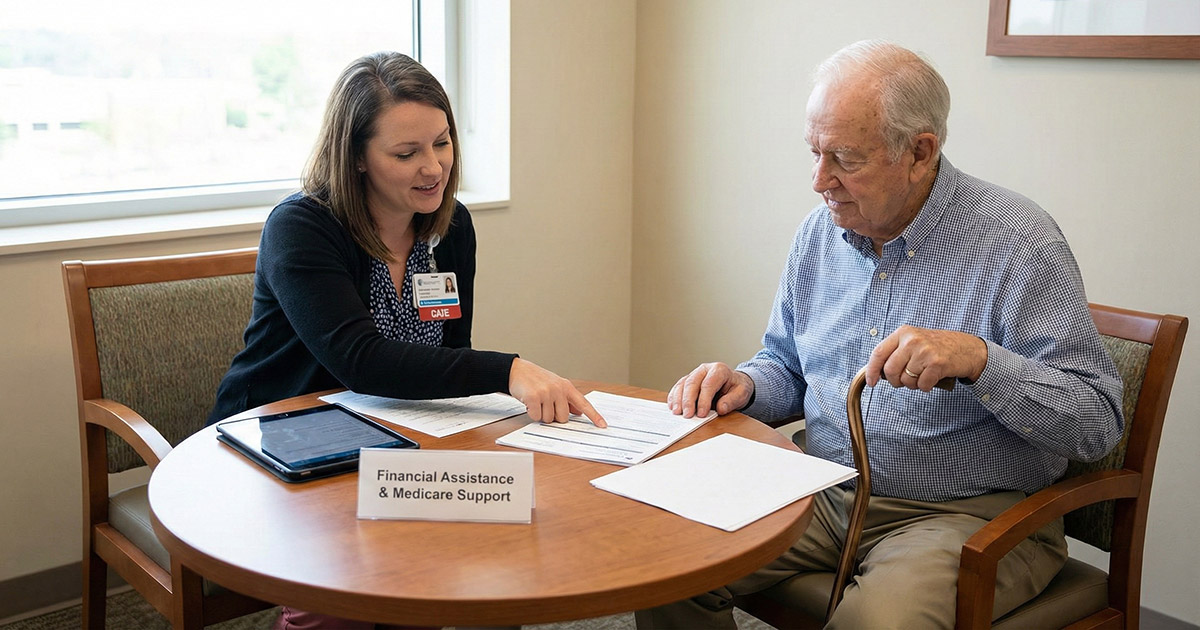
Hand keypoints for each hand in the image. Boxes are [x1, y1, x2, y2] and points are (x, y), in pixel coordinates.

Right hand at [507, 358, 606, 426]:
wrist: (517, 370)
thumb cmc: (536, 379)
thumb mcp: (555, 385)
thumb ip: (568, 399)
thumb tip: (580, 412)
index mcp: (566, 387)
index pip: (584, 403)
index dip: (594, 416)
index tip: (603, 425)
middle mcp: (558, 389)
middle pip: (563, 418)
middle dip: (553, 416)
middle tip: (545, 405)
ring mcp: (546, 393)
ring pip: (549, 419)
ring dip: (541, 414)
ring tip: (536, 401)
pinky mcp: (534, 397)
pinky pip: (536, 417)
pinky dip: (531, 413)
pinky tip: (529, 402)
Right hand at [667, 362, 753, 417]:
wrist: (733, 383)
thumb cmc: (736, 388)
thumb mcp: (742, 394)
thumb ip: (732, 401)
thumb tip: (721, 408)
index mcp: (719, 370)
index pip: (708, 384)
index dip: (703, 400)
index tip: (701, 414)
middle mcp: (705, 369)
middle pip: (692, 383)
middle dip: (688, 400)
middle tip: (687, 415)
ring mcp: (695, 374)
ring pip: (682, 384)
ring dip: (678, 399)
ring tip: (677, 412)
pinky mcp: (688, 380)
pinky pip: (678, 387)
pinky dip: (674, 397)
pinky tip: (673, 406)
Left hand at [865, 325, 986, 390]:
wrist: (967, 348)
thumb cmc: (938, 347)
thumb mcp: (914, 342)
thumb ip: (896, 353)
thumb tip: (877, 372)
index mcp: (903, 333)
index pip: (878, 353)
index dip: (872, 370)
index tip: (871, 382)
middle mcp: (912, 340)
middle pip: (890, 370)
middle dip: (896, 381)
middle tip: (906, 380)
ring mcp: (925, 351)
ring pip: (906, 380)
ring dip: (914, 384)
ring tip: (923, 375)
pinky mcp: (937, 363)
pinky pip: (922, 385)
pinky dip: (926, 387)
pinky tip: (933, 378)